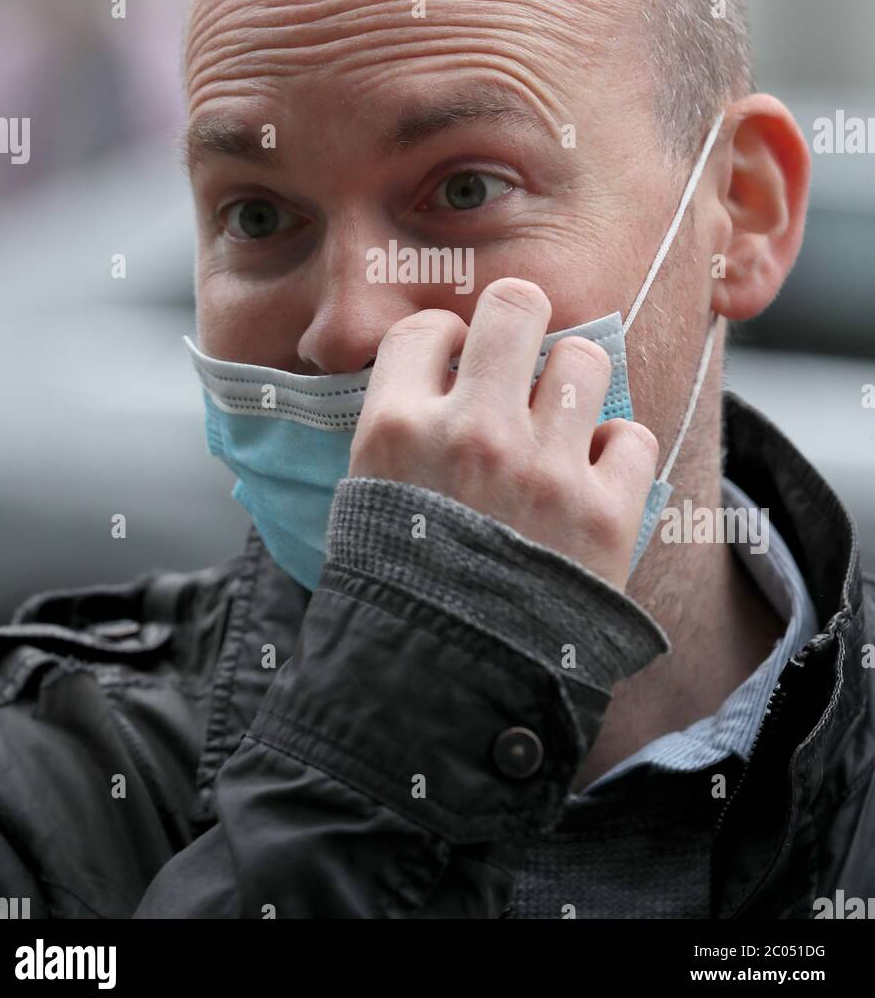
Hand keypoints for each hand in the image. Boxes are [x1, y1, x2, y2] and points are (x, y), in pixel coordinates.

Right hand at [348, 277, 659, 591]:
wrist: (443, 692)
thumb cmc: (396, 592)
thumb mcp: (364, 499)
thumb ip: (397, 426)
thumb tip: (437, 370)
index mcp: (396, 428)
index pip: (429, 327)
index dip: (446, 341)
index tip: (455, 367)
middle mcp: (472, 434)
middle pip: (516, 305)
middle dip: (520, 322)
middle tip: (520, 359)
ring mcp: (543, 471)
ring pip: (584, 359)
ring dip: (572, 386)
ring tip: (558, 425)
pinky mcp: (604, 513)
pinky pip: (633, 436)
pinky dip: (616, 457)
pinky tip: (590, 481)